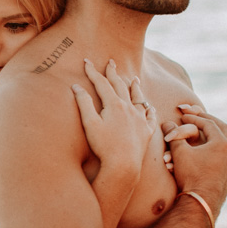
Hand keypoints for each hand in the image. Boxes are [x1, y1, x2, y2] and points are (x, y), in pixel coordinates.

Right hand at [72, 59, 157, 176]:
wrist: (123, 165)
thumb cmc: (103, 146)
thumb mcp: (89, 124)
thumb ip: (83, 103)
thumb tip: (76, 86)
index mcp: (114, 105)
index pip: (102, 83)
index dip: (93, 72)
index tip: (87, 62)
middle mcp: (129, 108)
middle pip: (120, 86)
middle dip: (113, 73)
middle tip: (111, 62)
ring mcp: (140, 119)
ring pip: (138, 98)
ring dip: (135, 87)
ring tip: (134, 79)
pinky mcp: (146, 132)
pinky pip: (150, 116)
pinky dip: (149, 109)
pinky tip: (150, 106)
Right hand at [161, 104, 226, 217]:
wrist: (201, 203)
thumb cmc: (191, 176)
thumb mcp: (179, 153)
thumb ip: (174, 136)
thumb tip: (167, 124)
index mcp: (221, 143)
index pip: (208, 123)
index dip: (194, 118)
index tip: (183, 116)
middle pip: (223, 128)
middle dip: (209, 121)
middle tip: (199, 117)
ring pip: (226, 142)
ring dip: (215, 135)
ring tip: (204, 132)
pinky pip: (225, 155)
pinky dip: (216, 148)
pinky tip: (208, 151)